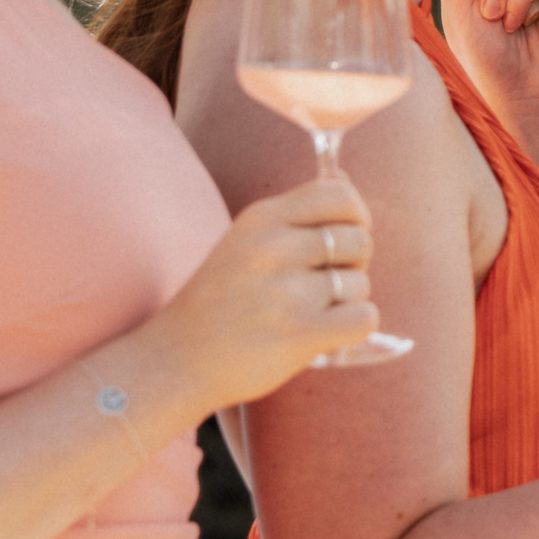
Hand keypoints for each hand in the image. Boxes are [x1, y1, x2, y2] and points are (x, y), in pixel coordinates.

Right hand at [141, 177, 381, 406]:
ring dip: (347, 302)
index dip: (356, 218)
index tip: (343, 239)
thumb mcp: (245, 240)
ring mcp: (286, 291)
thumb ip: (296, 213)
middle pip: (360, 240)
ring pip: (361, 283)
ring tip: (311, 314)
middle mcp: (274, 247)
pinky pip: (365, 318)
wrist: (173, 361)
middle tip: (322, 286)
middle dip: (353, 265)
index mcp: (263, 218)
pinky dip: (353, 330)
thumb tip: (344, 177)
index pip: (340, 194)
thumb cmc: (218, 302)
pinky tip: (326, 334)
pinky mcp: (299, 333)